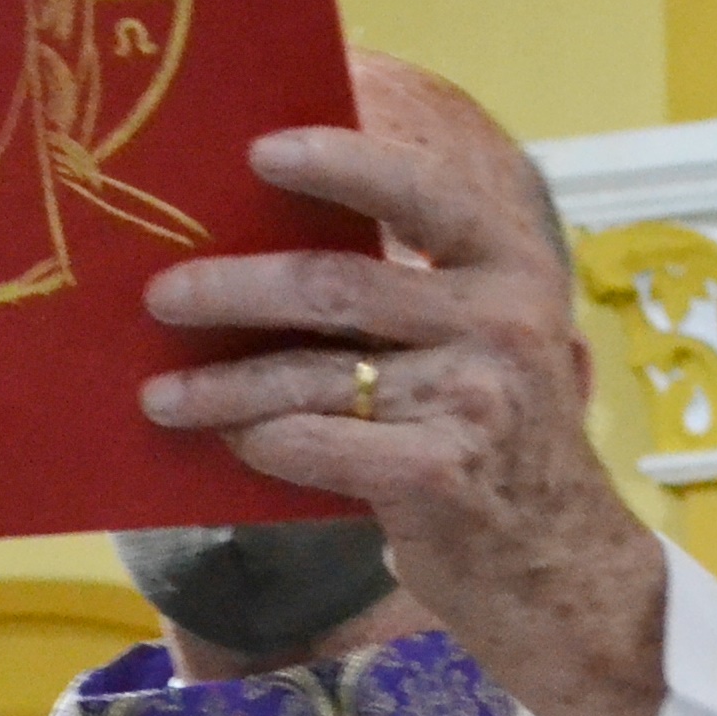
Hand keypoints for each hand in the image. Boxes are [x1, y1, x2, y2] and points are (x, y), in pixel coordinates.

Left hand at [138, 54, 665, 715]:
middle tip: (162, 296)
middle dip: (233, 289)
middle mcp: (503, 320)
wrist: (555, 564)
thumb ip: (408, 291)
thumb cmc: (489, 435)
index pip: (421, 191)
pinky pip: (313, 443)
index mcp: (510, 265)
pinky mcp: (438, 472)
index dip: (340, 164)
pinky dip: (260, 441)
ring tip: (160, 394)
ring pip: (309, 375)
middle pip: (335, 285)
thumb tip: (266, 239)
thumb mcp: (482, 341)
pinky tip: (230, 441)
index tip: (261, 152)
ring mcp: (474, 397)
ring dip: (219, 385)